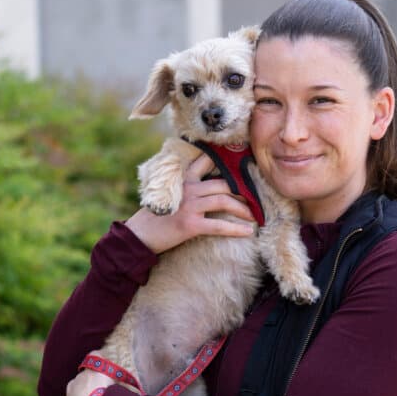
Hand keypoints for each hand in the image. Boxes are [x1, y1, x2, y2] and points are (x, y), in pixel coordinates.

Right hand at [125, 153, 255, 254]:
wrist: (139, 235)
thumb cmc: (156, 216)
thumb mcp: (170, 194)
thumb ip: (187, 187)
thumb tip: (207, 185)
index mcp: (184, 180)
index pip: (206, 162)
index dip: (225, 161)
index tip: (243, 161)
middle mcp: (188, 189)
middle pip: (223, 184)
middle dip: (243, 191)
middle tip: (256, 198)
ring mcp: (190, 206)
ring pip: (224, 201)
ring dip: (243, 209)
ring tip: (255, 215)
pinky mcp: (190, 225)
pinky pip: (218, 226)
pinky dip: (236, 229)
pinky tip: (248, 232)